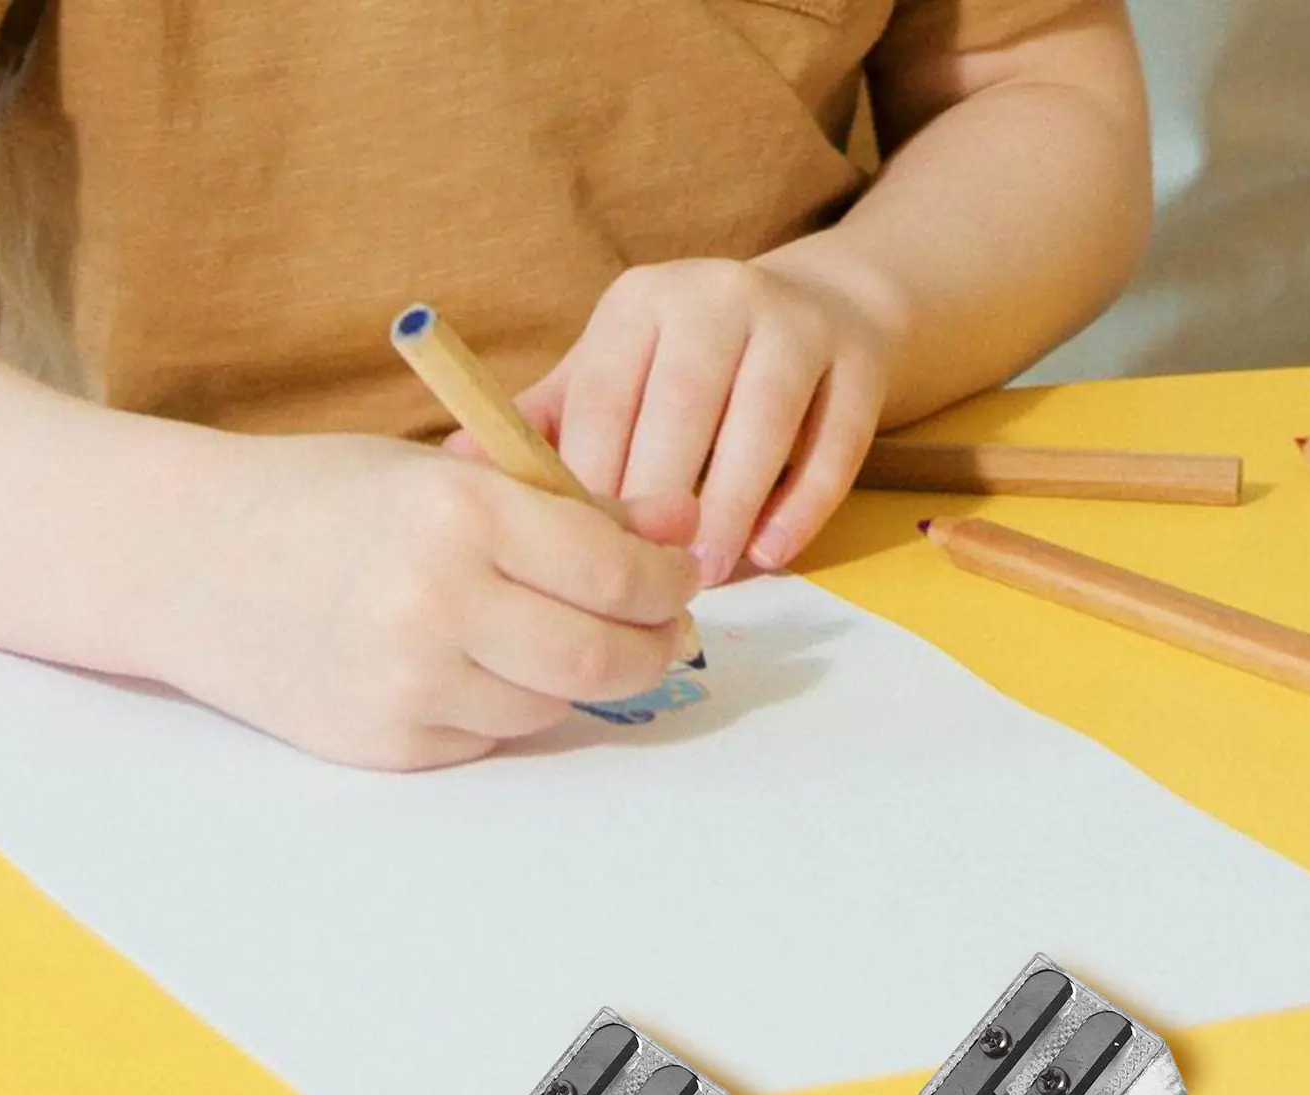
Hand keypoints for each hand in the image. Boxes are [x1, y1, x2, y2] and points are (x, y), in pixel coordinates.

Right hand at [144, 433, 699, 769]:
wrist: (189, 561)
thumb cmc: (327, 501)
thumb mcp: (451, 477)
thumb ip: (575, 509)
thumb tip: (683, 531)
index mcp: (458, 514)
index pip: (616, 572)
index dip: (667, 582)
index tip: (676, 578)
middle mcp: (435, 604)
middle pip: (601, 659)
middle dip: (651, 647)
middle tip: (657, 630)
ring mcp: (407, 684)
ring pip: (553, 706)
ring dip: (576, 677)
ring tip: (549, 633)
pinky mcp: (386, 743)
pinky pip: (492, 735)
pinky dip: (507, 704)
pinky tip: (471, 663)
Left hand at [456, 256, 896, 584]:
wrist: (821, 309)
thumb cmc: (689, 367)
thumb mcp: (613, 375)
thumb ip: (547, 424)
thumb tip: (451, 469)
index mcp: (639, 304)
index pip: (605, 393)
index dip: (592, 479)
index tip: (580, 554)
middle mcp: (716, 297)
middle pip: (683, 405)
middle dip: (661, 500)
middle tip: (645, 582)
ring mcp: (794, 323)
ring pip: (762, 419)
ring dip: (732, 506)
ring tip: (706, 574)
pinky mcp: (858, 360)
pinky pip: (833, 441)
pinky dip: (802, 504)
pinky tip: (772, 554)